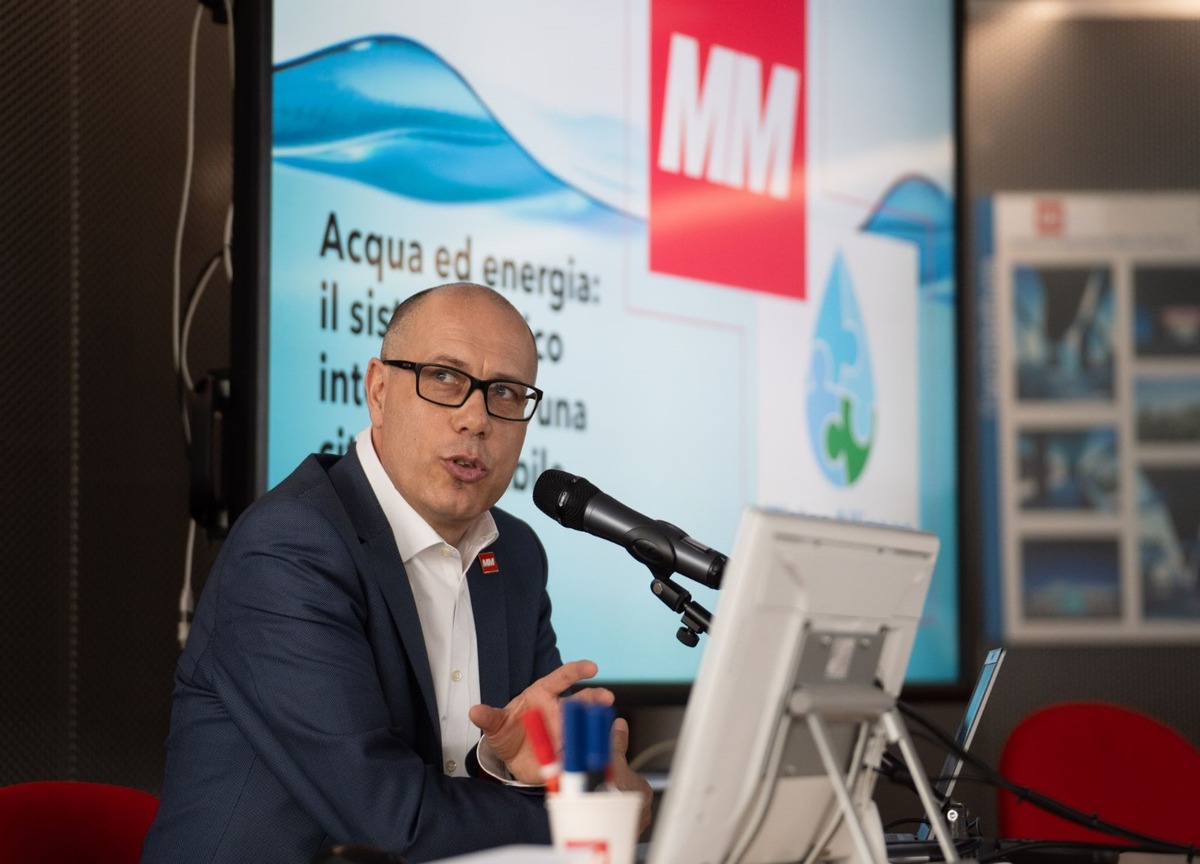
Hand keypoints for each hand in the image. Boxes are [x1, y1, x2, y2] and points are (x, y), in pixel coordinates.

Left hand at [469, 659, 612, 784]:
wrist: (513, 760)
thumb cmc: (507, 732)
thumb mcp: (496, 726)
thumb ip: (489, 718)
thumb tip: (474, 711)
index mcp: (542, 695)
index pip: (562, 677)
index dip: (577, 670)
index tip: (592, 668)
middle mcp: (560, 710)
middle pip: (582, 700)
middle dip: (596, 698)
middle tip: (606, 698)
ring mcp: (568, 730)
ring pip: (587, 724)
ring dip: (597, 724)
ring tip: (604, 728)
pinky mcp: (570, 752)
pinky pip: (585, 749)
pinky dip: (596, 749)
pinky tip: (603, 751)